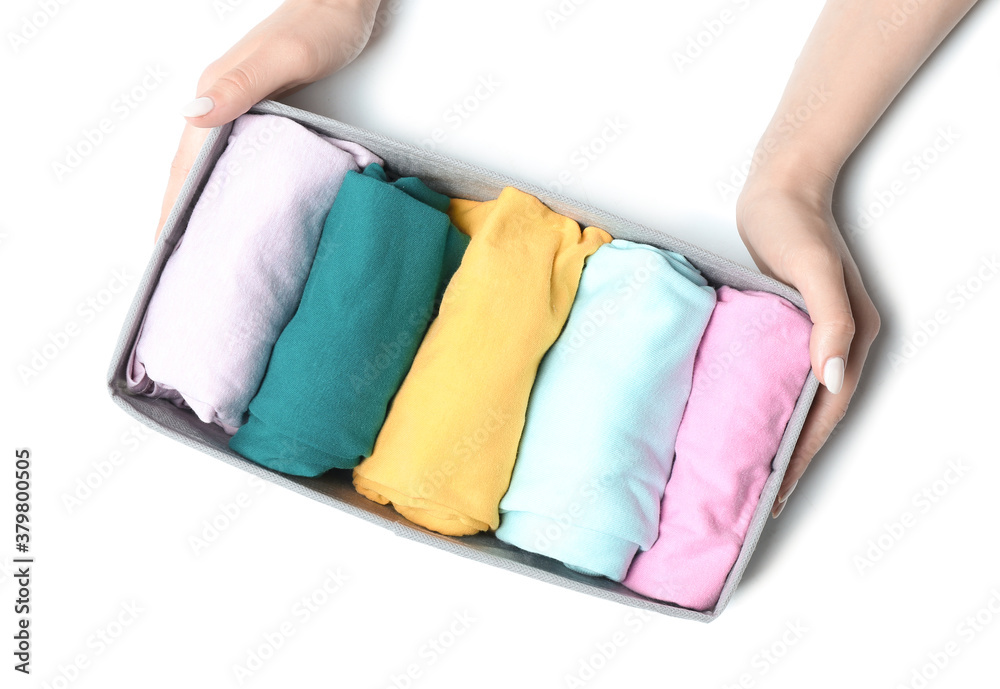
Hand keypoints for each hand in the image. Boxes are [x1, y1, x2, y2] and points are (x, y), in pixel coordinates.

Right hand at [155, 0, 380, 239]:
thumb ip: (242, 84)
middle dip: (181, 214)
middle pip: (193, 168)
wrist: (345, 0)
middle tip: (178, 263)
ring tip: (202, 246)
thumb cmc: (322, 24)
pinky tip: (240, 208)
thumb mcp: (286, 56)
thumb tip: (192, 114)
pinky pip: (239, 156)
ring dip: (205, 203)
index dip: (172, 206)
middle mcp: (223, 100)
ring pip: (214, 164)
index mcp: (218, 91)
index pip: (185, 161)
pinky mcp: (266, 108)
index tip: (162, 249)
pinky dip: (232, 186)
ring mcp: (243, 105)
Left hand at [736, 164, 879, 517]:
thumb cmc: (792, 223)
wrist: (779, 187)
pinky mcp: (791, 324)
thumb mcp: (813, 268)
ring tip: (753, 471)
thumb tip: (833, 377)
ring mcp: (816, 333)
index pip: (828, 410)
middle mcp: (839, 340)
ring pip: (801, 398)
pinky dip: (769, 402)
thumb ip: (830, 321)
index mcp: (852, 335)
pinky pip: (783, 375)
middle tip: (760, 498)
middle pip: (818, 412)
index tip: (778, 491)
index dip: (804, 453)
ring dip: (782, 434)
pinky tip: (745, 418)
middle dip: (793, 457)